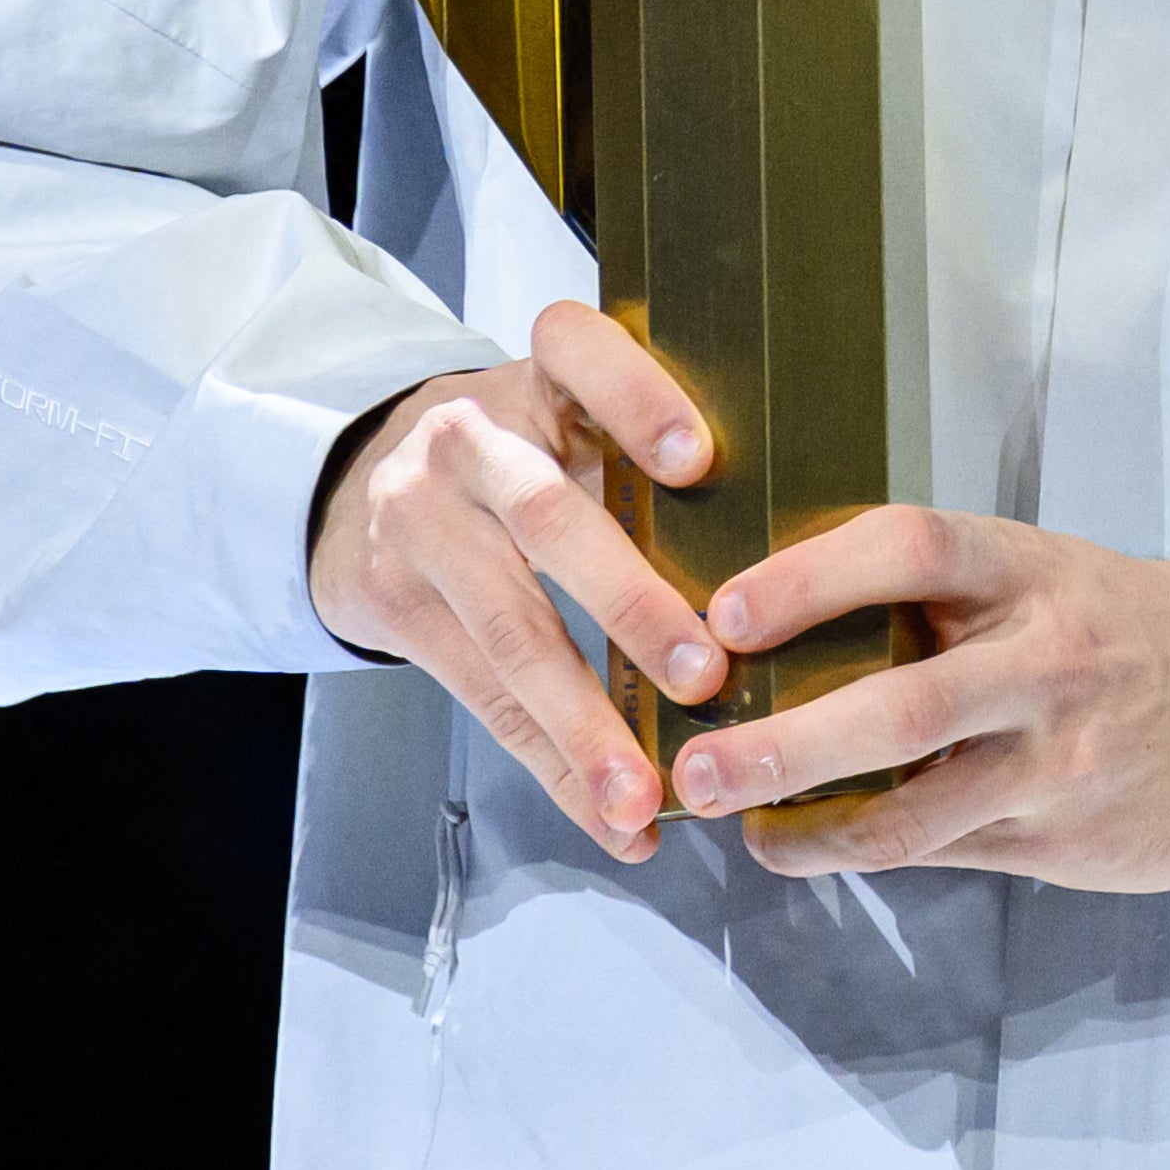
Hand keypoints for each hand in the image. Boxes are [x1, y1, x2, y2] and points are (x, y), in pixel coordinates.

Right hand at [306, 301, 727, 862]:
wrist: (368, 480)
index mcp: (536, 377)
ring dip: (586, 724)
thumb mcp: (578, 417)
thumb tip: (802, 552)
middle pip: (549, 520)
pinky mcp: (394, 604)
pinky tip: (609, 814)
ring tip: (647, 791)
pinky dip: (554, 766)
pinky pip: (483, 697)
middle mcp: (467, 440)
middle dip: (630, 604)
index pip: (579, 354)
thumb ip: (657, 457)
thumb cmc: (527, 453)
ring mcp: (419, 523)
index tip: (700, 461)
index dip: (637, 400)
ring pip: (511, 629)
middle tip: (706, 672)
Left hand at [663, 508, 1169, 890]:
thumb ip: (937, 598)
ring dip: (801, 825)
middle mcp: (1046, 665)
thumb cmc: (1117, 630)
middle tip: (694, 765)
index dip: (810, 577)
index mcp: (1033, 573)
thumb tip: (773, 622)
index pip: (913, 550)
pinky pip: (935, 853)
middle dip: (782, 744)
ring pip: (909, 811)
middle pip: (900, 706)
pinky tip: (799, 845)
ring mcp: (1054, 761)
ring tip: (729, 820)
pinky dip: (853, 852)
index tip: (724, 614)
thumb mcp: (1044, 577)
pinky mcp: (1057, 838)